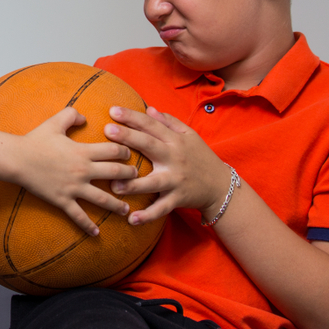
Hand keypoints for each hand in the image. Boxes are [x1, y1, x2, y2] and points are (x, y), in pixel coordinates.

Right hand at [15, 107, 139, 235]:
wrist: (17, 159)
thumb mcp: (55, 122)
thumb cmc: (35, 140)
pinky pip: (78, 216)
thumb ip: (72, 115)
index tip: (130, 154)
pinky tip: (97, 234)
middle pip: (115, 174)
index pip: (114, 150)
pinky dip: (88, 226)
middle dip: (130, 176)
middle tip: (136, 178)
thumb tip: (84, 117)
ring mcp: (74, 188)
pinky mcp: (63, 200)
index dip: (126, 151)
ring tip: (126, 209)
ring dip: (117, 204)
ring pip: (103, 199)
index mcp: (83, 151)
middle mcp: (83, 170)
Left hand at [104, 106, 230, 224]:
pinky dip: (147, 215)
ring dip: (133, 185)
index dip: (133, 117)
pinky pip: (161, 208)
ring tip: (114, 185)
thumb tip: (148, 109)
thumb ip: (169, 122)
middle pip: (149, 145)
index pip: (151, 125)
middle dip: (129, 137)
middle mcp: (174, 158)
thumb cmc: (200, 157)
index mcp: (175, 141)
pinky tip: (131, 219)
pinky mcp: (177, 199)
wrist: (221, 186)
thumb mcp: (189, 135)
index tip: (113, 110)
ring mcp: (175, 180)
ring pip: (153, 182)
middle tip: (107, 130)